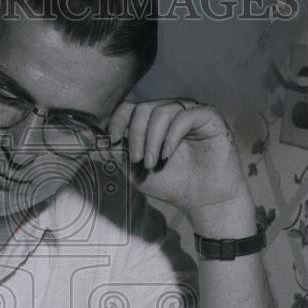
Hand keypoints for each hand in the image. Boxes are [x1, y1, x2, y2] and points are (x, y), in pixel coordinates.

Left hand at [107, 99, 251, 222]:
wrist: (203, 200)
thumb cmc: (172, 184)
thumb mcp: (135, 172)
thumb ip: (119, 154)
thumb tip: (98, 141)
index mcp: (153, 122)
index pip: (131, 107)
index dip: (119, 120)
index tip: (114, 140)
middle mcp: (171, 113)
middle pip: (144, 108)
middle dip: (136, 134)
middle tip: (137, 160)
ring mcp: (190, 113)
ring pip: (162, 110)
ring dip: (152, 138)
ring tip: (152, 163)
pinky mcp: (209, 118)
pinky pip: (185, 116)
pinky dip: (171, 135)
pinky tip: (167, 155)